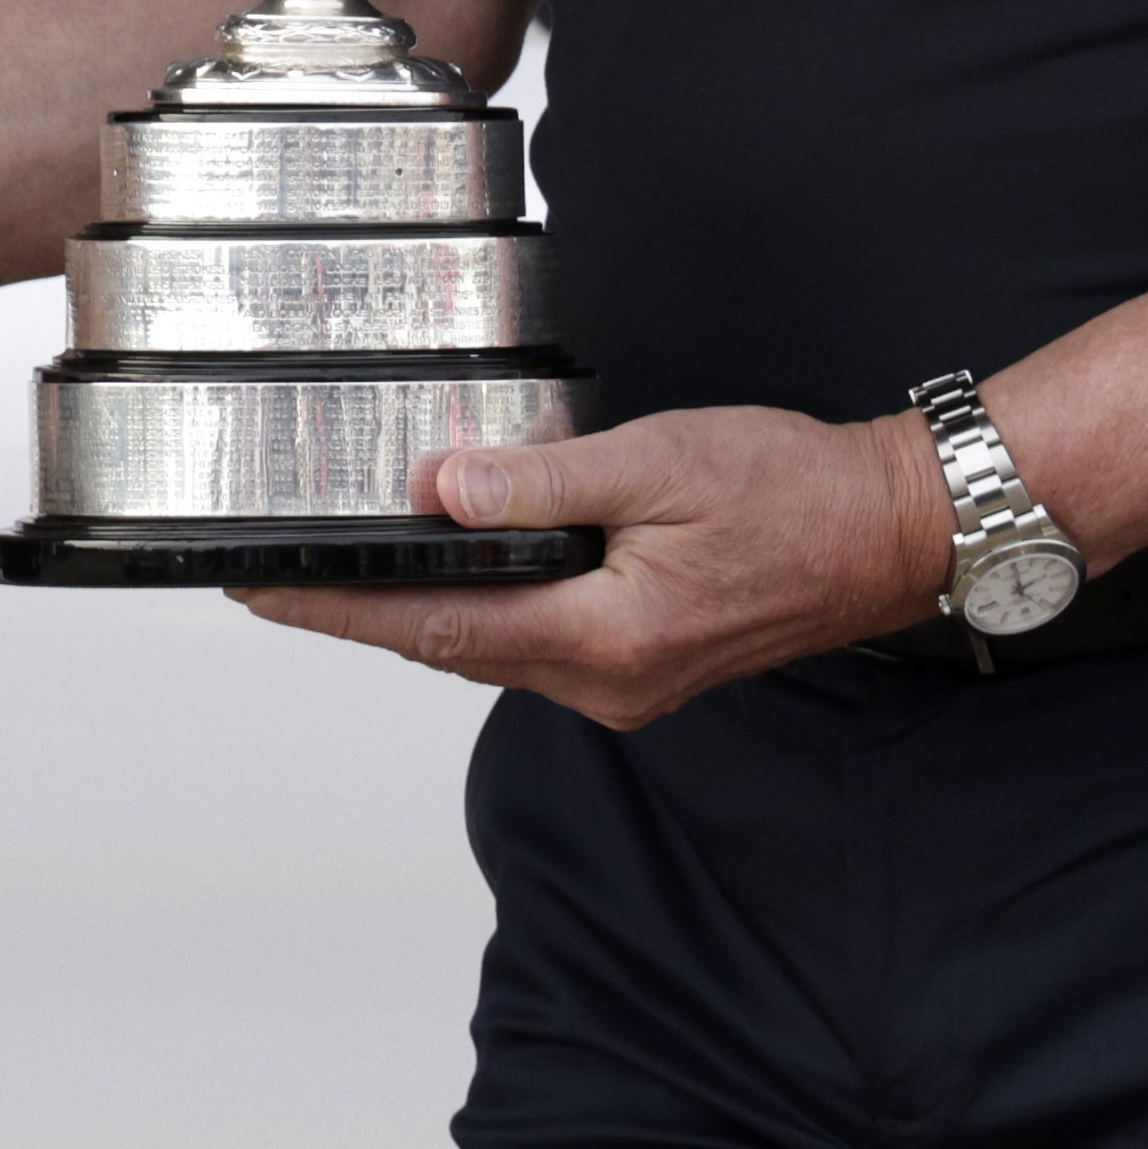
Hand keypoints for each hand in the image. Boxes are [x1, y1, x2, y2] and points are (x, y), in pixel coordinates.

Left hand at [233, 404, 954, 728]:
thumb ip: (541, 483)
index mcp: (603, 638)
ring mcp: (625, 684)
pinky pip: (534, 644)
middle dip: (357, 613)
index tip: (261, 592)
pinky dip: (478, 612)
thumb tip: (441, 491)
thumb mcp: (656, 463)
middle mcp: (606, 683)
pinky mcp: (641, 665)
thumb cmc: (790, 491)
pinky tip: (449, 573)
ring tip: (337, 573)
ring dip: (415, 614)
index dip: (339, 608)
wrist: (886, 533)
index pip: (434, 626)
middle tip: (272, 579)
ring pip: (489, 650)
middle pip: (449, 646)